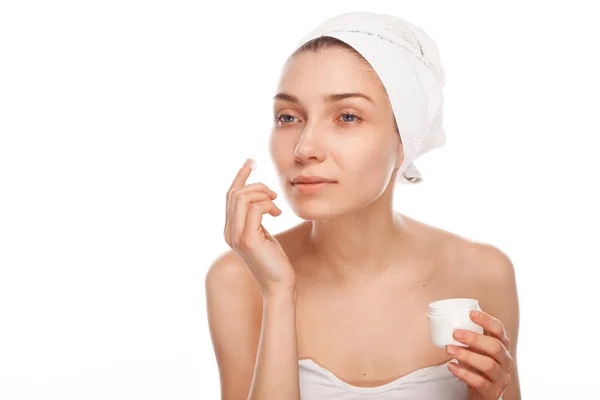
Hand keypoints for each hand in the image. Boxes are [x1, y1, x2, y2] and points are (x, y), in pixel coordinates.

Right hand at [224, 158, 295, 296]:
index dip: (240, 176)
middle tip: (274, 195)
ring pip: (243, 198)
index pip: (230, 195)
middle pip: (235, 193)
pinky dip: (267, 205)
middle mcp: (228, 232)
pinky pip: (255, 209)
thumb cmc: (274, 259)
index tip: (252, 161)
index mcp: (230, 229)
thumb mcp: (262, 232)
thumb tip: (260, 195)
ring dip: (263, 195)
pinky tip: (277, 214)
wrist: (279, 284)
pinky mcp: (248, 240)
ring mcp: (236, 236)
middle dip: (257, 186)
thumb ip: (256, 216)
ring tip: (276, 206)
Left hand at [445, 310, 513, 399]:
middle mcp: (506, 360)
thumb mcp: (478, 349)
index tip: (471, 314)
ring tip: (450, 349)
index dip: (487, 320)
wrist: (484, 393)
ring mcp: (501, 376)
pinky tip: (451, 366)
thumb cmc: (478, 366)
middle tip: (455, 333)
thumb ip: (470, 337)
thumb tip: (449, 320)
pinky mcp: (493, 391)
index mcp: (502, 345)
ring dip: (467, 356)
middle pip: (495, 346)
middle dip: (475, 338)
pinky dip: (463, 373)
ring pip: (488, 365)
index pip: (499, 330)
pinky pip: (479, 382)